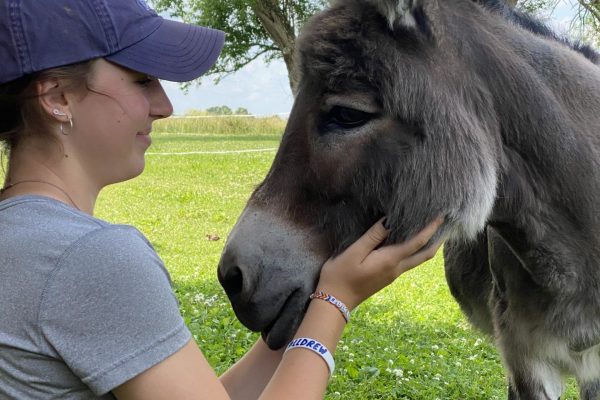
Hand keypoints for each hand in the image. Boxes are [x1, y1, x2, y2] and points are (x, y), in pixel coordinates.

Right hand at [316, 218, 443, 310]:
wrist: (335, 301)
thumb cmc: (340, 275)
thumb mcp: (354, 252)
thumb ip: (373, 236)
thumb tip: (389, 221)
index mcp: (390, 260)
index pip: (417, 243)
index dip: (430, 229)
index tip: (441, 217)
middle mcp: (396, 269)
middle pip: (424, 255)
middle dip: (436, 240)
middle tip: (445, 226)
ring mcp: (392, 275)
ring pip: (417, 259)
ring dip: (427, 246)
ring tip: (432, 232)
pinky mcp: (386, 277)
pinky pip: (406, 262)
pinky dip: (414, 251)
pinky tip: (409, 243)